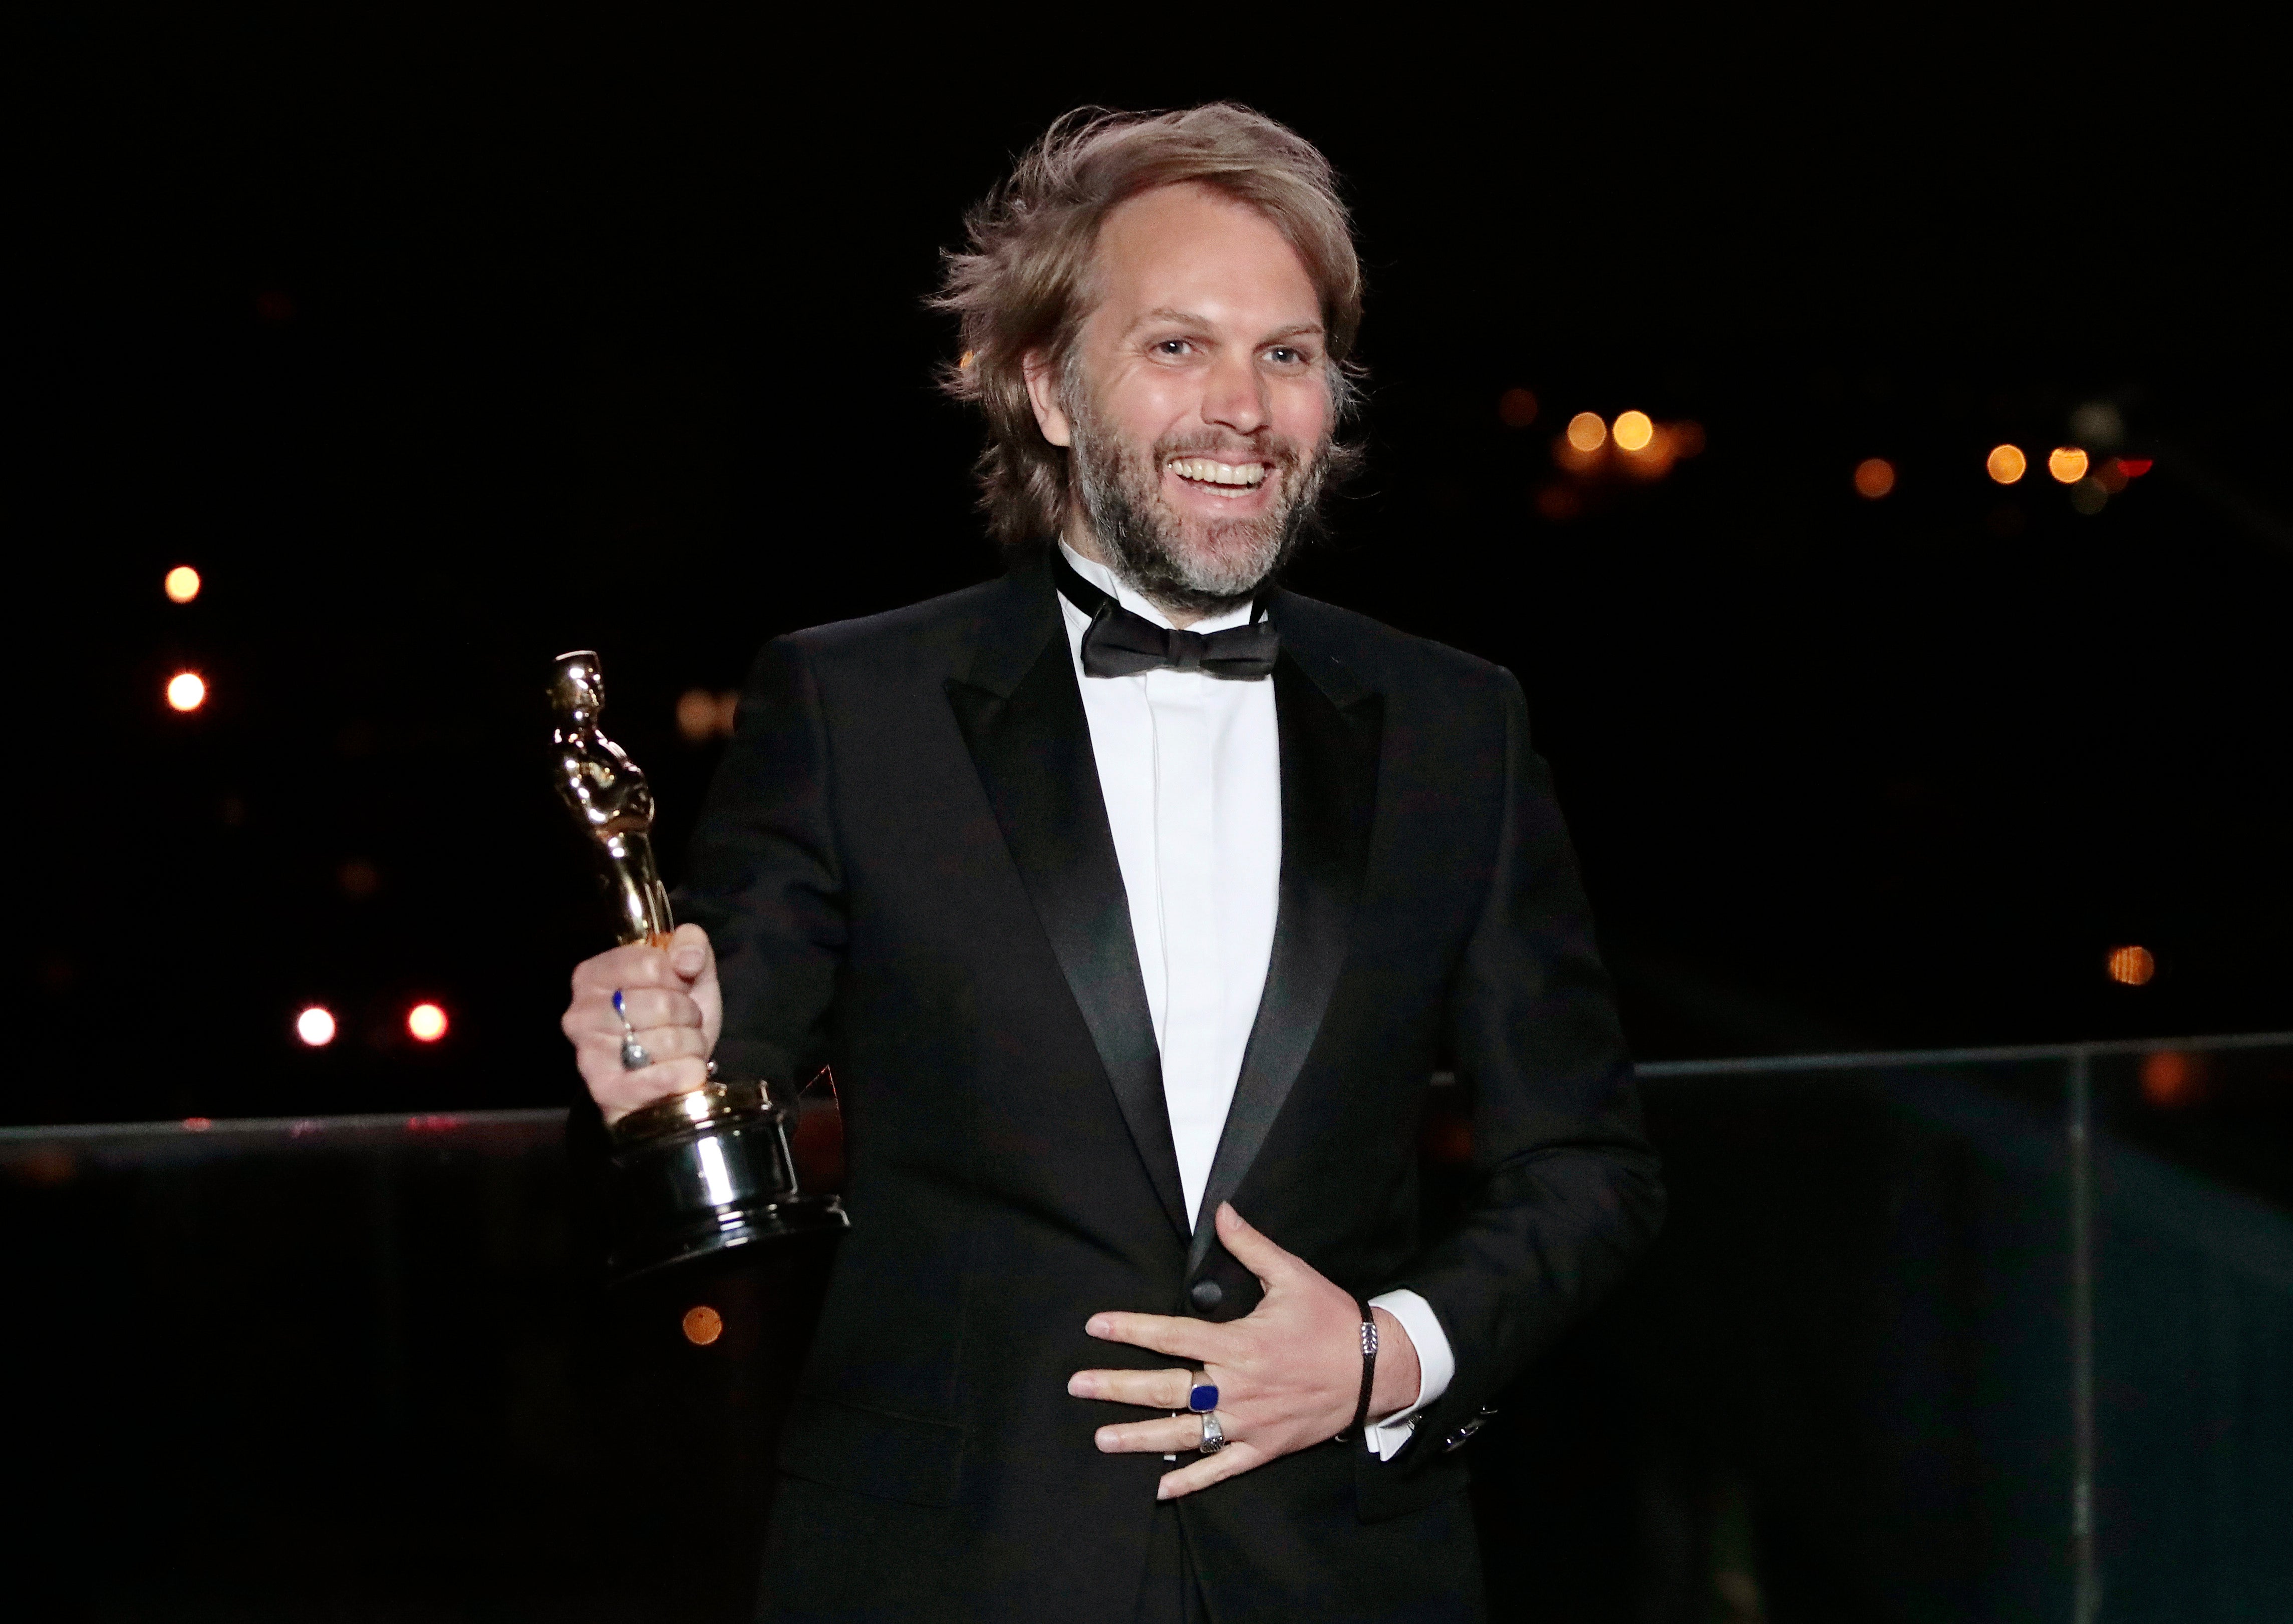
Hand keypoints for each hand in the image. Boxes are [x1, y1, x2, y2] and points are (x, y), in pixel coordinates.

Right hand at [560, 923, 721, 1124]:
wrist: (668, 1080)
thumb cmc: (673, 1021)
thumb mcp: (689, 973)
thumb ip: (690, 946)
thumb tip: (687, 958)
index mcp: (592, 975)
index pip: (651, 964)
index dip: (677, 978)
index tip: (675, 989)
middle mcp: (580, 1015)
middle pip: (660, 1003)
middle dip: (688, 1015)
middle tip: (682, 1024)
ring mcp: (589, 1056)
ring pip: (668, 1040)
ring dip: (691, 1045)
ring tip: (680, 1048)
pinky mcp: (606, 1091)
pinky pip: (666, 1076)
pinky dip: (688, 1073)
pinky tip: (680, 1072)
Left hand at [1067, 1202, 1420, 1499]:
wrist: (1376, 1370)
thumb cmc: (1332, 1320)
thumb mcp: (1293, 1276)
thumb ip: (1252, 1246)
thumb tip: (1221, 1211)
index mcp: (1240, 1344)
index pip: (1173, 1336)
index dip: (1131, 1329)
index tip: (1095, 1326)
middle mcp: (1237, 1387)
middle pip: (1166, 1389)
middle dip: (1118, 1387)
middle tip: (1077, 1386)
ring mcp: (1248, 1423)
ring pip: (1184, 1435)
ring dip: (1140, 1438)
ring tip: (1101, 1439)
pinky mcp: (1262, 1448)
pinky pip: (1219, 1469)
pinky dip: (1188, 1481)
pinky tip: (1157, 1488)